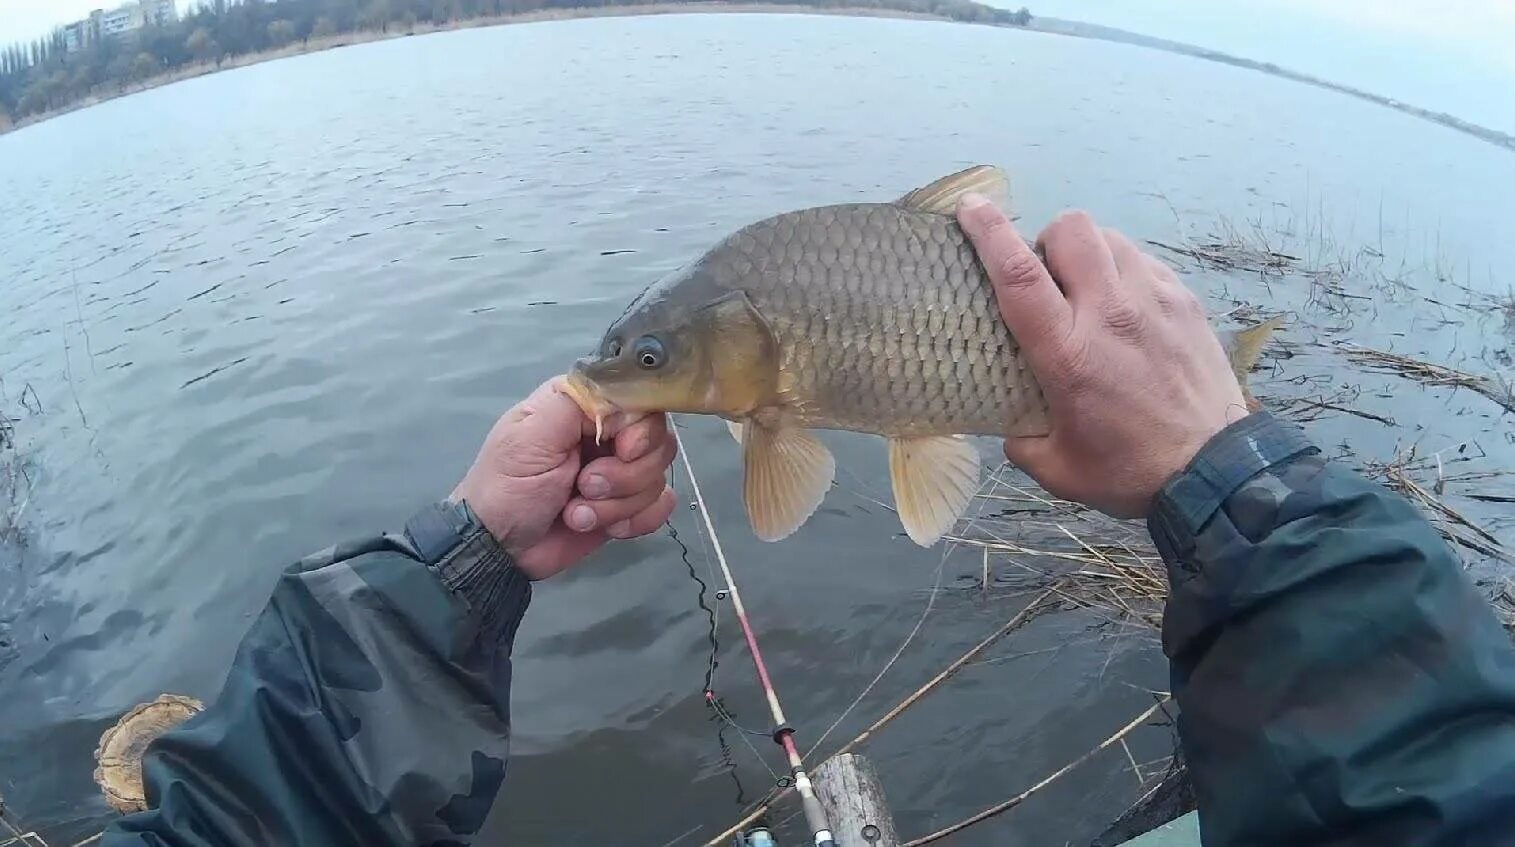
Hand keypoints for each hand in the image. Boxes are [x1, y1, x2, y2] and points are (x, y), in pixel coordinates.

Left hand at [450, 377, 676, 579]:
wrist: (501, 548)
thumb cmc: (508, 487)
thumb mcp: (532, 436)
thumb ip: (577, 403)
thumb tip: (625, 398)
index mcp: (583, 405)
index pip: (640, 401)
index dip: (639, 429)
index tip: (622, 450)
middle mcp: (606, 431)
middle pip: (657, 440)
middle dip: (624, 474)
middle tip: (584, 486)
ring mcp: (619, 469)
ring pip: (658, 476)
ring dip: (618, 503)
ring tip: (577, 513)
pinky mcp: (627, 504)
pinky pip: (661, 505)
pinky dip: (637, 520)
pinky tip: (607, 528)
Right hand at [956, 197, 1247, 517]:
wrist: (1216, 473)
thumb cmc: (1129, 472)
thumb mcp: (1057, 469)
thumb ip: (1023, 440)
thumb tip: (1011, 424)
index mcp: (1067, 352)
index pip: (1019, 274)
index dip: (989, 233)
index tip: (970, 208)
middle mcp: (1110, 313)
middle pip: (1071, 229)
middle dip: (1045, 238)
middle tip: (1043, 274)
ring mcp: (1154, 301)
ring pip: (1110, 237)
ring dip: (1087, 251)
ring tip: (1086, 286)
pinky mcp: (1185, 302)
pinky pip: (1144, 260)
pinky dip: (1123, 269)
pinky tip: (1124, 304)